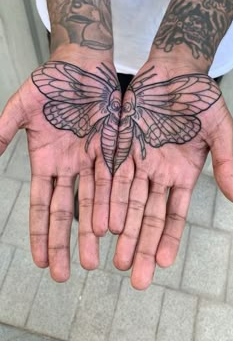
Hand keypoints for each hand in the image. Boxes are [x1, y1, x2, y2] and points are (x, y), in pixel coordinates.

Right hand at [0, 52, 120, 281]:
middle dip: (64, 242)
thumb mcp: (21, 107)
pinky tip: (110, 229)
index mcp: (45, 161)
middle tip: (64, 275)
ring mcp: (92, 161)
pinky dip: (111, 205)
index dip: (40, 232)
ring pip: (92, 203)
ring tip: (90, 262)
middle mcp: (69, 167)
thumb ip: (2, 130)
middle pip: (66, 212)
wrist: (83, 66)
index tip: (39, 260)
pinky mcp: (113, 151)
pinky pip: (113, 182)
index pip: (41, 205)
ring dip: (90, 232)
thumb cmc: (50, 83)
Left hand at [109, 62, 232, 289]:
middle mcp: (159, 174)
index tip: (162, 265)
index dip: (170, 239)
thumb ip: (225, 161)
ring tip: (115, 258)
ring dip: (123, 231)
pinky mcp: (120, 147)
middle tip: (134, 277)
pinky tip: (102, 224)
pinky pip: (111, 177)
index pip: (175, 214)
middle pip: (150, 217)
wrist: (172, 70)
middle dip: (143, 246)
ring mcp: (138, 162)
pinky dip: (107, 200)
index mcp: (183, 173)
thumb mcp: (218, 128)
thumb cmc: (199, 97)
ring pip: (128, 203)